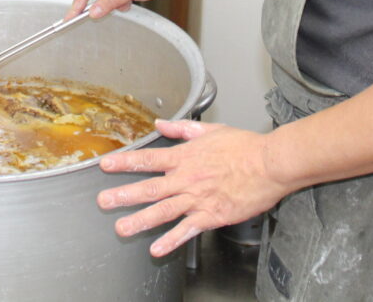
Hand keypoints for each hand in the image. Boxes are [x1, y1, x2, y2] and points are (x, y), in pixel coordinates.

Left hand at [97, 120, 291, 256]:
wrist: (269, 163)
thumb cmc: (245, 146)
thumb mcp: (211, 130)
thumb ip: (183, 129)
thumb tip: (161, 123)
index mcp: (185, 157)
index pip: (148, 160)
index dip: (125, 163)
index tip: (105, 166)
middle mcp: (187, 179)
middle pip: (149, 188)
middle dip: (123, 196)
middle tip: (103, 201)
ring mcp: (198, 199)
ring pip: (163, 211)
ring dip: (140, 221)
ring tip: (121, 228)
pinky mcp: (212, 215)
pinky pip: (187, 230)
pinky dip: (171, 240)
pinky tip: (157, 248)